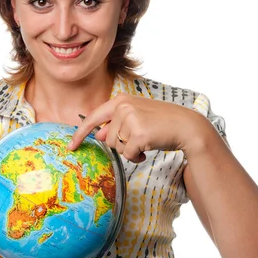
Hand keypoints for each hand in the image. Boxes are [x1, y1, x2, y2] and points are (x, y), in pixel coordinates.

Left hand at [68, 93, 201, 162]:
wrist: (185, 126)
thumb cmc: (161, 123)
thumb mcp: (136, 119)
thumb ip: (117, 125)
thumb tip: (100, 135)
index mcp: (120, 101)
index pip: (94, 118)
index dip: (81, 133)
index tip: (72, 145)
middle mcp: (123, 107)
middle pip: (107, 138)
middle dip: (121, 144)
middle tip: (139, 138)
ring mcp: (131, 119)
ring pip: (117, 147)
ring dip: (130, 150)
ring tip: (145, 142)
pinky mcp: (139, 133)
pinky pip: (128, 154)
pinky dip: (137, 156)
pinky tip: (148, 148)